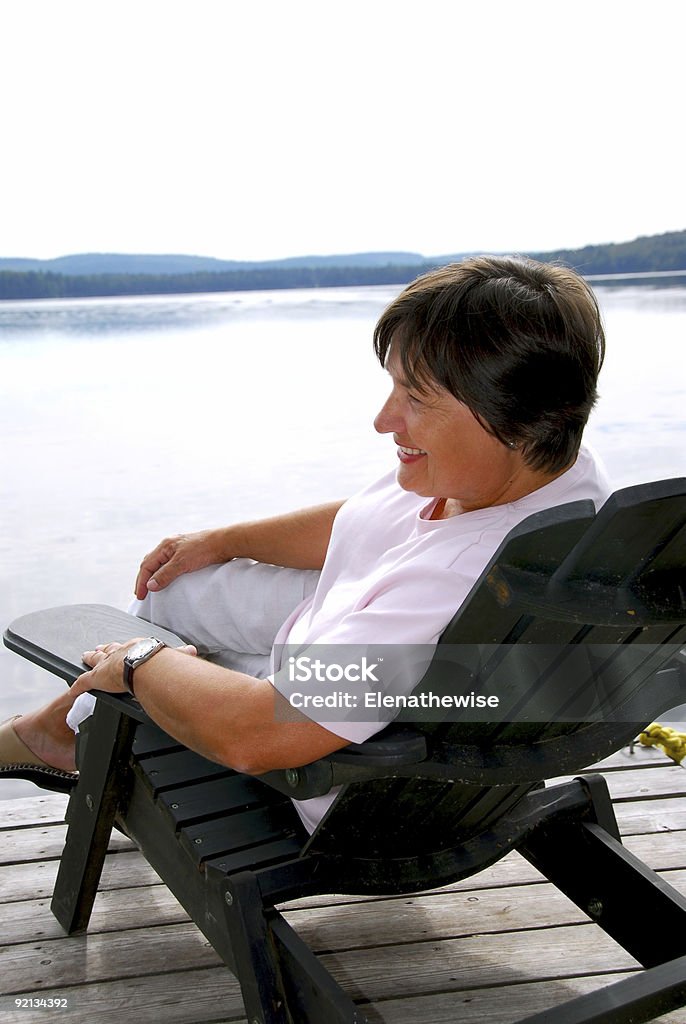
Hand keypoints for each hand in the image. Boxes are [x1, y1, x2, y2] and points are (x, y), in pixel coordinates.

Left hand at [72, 639, 196, 697]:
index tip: (121, 647)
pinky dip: (76, 687)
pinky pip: (82, 683)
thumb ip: (180, 654)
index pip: (127, 647)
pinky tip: (71, 691)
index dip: (123, 647)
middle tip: (97, 648)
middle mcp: (119, 653)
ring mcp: (106, 665)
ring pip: (95, 660)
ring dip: (90, 659)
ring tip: (86, 656)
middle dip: (103, 650)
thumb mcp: (170, 656)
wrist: (144, 666)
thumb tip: (193, 651)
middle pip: (109, 650)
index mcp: (136, 648)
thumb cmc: (157, 663)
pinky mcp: (95, 678)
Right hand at [134, 529, 229, 598]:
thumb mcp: (182, 563)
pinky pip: (170, 563)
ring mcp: (178, 548)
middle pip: (150, 563)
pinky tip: (166, 578)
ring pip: (160, 563)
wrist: (225, 543)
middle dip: (144, 578)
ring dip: (153, 575)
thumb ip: (165, 574)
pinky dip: (164, 572)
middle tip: (141, 594)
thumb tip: (150, 586)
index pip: (146, 565)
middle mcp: (170, 545)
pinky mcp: (188, 553)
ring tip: (151, 587)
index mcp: (165, 546)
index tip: (140, 596)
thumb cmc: (204, 549)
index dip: (141, 582)